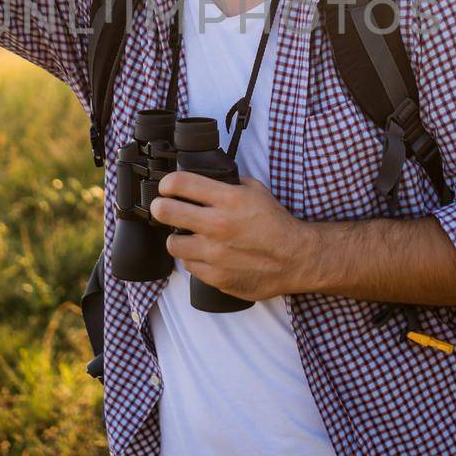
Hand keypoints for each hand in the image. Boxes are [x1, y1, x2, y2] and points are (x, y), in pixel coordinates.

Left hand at [150, 171, 317, 300]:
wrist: (295, 258)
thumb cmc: (276, 224)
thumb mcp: (255, 190)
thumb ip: (228, 184)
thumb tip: (204, 180)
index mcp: (228, 199)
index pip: (180, 183)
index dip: (167, 183)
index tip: (167, 187)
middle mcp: (218, 225)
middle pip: (165, 211)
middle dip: (160, 207)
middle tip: (163, 208)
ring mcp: (215, 253)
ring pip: (172, 243)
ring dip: (178, 238)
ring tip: (188, 236)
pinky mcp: (216, 276)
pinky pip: (189, 265)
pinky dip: (194, 259)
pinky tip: (205, 254)